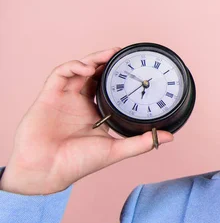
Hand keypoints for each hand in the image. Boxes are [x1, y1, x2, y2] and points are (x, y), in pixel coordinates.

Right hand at [0, 48, 173, 194]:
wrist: (47, 170)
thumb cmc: (77, 163)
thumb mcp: (115, 150)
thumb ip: (141, 142)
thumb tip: (170, 136)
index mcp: (95, 112)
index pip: (108, 87)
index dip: (119, 76)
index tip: (134, 67)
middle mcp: (80, 103)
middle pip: (95, 74)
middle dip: (107, 61)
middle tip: (122, 53)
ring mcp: (64, 98)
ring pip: (79, 69)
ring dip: (94, 59)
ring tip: (110, 55)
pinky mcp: (49, 96)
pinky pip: (60, 74)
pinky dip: (74, 66)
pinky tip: (88, 69)